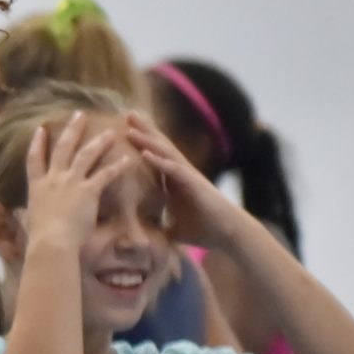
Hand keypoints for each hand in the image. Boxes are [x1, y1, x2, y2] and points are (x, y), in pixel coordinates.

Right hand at [21, 112, 136, 250]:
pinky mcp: (88, 191)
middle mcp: (54, 179)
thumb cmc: (39, 238)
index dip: (37, 143)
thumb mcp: (29, 221)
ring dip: (99, 142)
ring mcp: (71, 183)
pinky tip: (128, 159)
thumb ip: (27, 214)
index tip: (40, 129)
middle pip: (63, 148)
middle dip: (72, 130)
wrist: (52, 242)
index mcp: (38, 187)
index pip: (34, 160)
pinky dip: (117, 166)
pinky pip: (105, 174)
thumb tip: (20, 215)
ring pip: (86, 155)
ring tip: (110, 132)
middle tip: (80, 115)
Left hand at [122, 114, 246, 249]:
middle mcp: (181, 174)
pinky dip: (159, 161)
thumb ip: (159, 228)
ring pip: (165, 153)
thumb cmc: (205, 231)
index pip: (156, 157)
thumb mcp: (174, 230)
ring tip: (130, 127)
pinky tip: (145, 153)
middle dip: (144, 130)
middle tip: (126, 114)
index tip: (124, 130)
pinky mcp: (194, 185)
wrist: (229, 235)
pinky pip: (174, 170)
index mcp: (174, 181)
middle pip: (160, 147)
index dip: (142, 143)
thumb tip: (143, 239)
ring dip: (147, 139)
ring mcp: (188, 177)